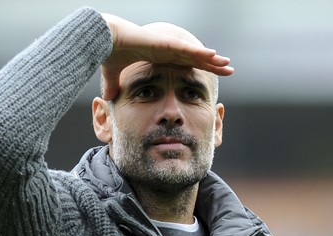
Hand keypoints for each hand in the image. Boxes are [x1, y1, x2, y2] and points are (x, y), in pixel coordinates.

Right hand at [100, 13, 233, 100]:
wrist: (103, 39)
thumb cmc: (109, 53)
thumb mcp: (112, 75)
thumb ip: (113, 85)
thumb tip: (107, 98)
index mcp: (159, 57)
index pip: (185, 64)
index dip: (200, 68)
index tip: (212, 74)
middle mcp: (167, 51)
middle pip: (196, 58)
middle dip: (213, 64)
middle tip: (229, 69)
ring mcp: (167, 46)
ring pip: (196, 53)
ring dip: (212, 59)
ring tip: (228, 63)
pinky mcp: (165, 43)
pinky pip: (186, 49)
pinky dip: (200, 52)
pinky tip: (214, 55)